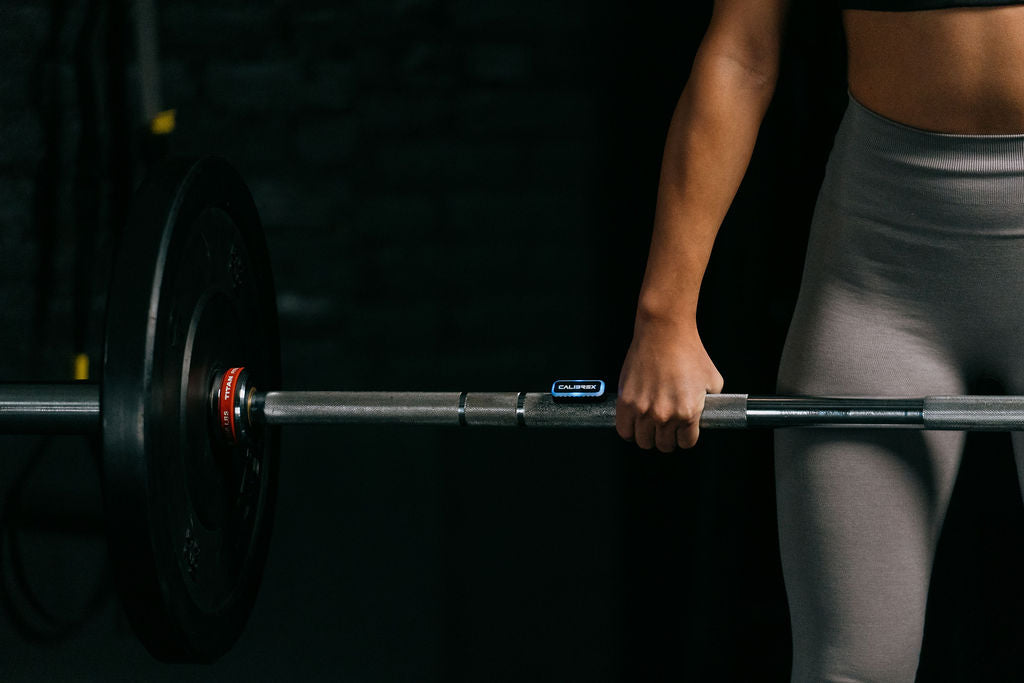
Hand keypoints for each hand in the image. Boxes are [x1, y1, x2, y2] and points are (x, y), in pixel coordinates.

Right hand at [615, 316, 723, 451]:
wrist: (664, 331)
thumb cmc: (687, 350)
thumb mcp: (713, 380)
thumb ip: (710, 402)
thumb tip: (704, 412)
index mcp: (688, 412)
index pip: (686, 442)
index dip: (685, 437)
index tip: (681, 432)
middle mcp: (665, 415)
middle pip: (663, 445)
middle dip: (667, 439)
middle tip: (666, 428)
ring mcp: (643, 409)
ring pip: (643, 441)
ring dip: (647, 436)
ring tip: (649, 426)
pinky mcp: (626, 401)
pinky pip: (624, 430)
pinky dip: (629, 431)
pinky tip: (634, 423)